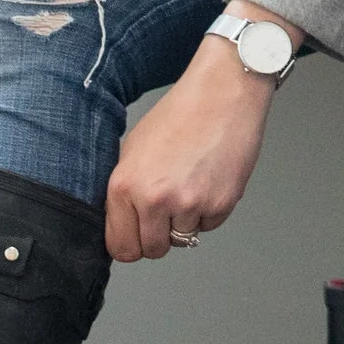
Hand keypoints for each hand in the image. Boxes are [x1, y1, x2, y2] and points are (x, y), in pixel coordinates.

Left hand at [106, 34, 279, 261]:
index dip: (130, 243)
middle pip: (152, 250)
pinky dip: (209, 210)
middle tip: (167, 208)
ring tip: (191, 182)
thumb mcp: (133, 150)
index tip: (137, 234)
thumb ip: (125, 192)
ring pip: (183, 239)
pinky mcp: (221, 204)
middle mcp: (154, 200)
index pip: (120, 247)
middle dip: (158, 235)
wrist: (223, 93)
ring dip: (186, 220)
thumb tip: (123, 226)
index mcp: (124, 186)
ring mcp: (189, 205)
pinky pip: (209, 225)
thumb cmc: (179, 114)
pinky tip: (209, 179)